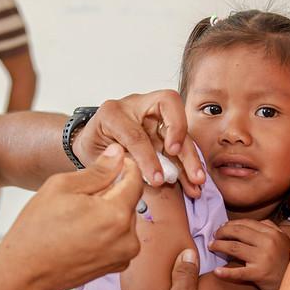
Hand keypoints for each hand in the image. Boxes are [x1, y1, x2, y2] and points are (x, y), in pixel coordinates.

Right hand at [0, 144, 142, 289]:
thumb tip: (118, 153)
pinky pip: (118, 238)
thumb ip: (97, 170)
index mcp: (117, 214)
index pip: (135, 179)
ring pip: (124, 220)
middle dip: (111, 193)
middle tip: (80, 197)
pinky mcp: (116, 266)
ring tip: (77, 218)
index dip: (125, 166)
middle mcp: (128, 238)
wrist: (23, 273)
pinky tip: (80, 233)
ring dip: (108, 212)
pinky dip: (106, 231)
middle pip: (129, 201)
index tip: (112, 163)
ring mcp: (124, 256)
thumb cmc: (37, 229)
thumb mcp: (62, 187)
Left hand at [72, 91, 204, 197]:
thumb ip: (113, 162)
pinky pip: (180, 144)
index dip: (148, 157)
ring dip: (190, 156)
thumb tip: (137, 175)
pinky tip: (192, 182)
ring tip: (197, 180)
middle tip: (185, 164)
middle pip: (169, 110)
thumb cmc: (92, 145)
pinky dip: (187, 164)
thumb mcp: (94, 154)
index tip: (157, 179)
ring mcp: (153, 117)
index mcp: (113, 113)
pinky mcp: (163, 130)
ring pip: (179, 129)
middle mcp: (137, 107)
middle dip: (181, 139)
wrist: (92, 142)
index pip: (136, 133)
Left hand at [209, 219, 289, 289]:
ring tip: (211, 246)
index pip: (246, 223)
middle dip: (222, 232)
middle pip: (238, 232)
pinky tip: (216, 271)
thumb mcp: (281, 239)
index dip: (230, 224)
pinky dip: (226, 272)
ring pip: (234, 247)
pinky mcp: (259, 274)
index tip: (221, 228)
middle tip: (214, 236)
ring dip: (219, 246)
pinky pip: (239, 272)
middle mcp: (268, 243)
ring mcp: (263, 258)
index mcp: (272, 233)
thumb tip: (247, 222)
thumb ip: (268, 227)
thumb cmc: (284, 260)